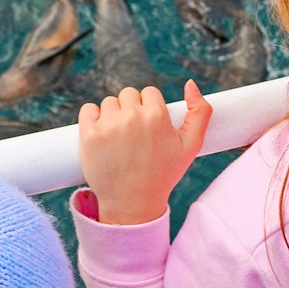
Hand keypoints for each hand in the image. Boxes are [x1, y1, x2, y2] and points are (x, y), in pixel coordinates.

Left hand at [78, 80, 211, 224]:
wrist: (132, 204)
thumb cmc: (163, 174)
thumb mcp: (192, 146)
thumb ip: (201, 112)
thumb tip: (190, 83)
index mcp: (156, 116)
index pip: (149, 92)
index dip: (150, 109)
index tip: (149, 127)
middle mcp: (132, 117)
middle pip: (128, 94)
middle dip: (132, 109)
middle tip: (134, 135)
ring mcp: (108, 125)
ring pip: (109, 102)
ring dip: (113, 115)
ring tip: (120, 139)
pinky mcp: (88, 135)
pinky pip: (88, 110)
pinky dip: (93, 117)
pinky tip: (102, 133)